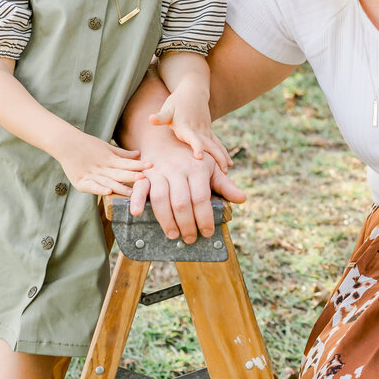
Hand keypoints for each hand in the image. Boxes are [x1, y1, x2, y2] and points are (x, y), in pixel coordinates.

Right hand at [55, 132, 150, 196]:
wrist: (65, 143)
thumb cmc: (87, 145)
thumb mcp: (106, 148)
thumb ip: (122, 154)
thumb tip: (139, 154)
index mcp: (108, 158)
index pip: (126, 163)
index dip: (138, 165)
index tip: (150, 165)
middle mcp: (101, 167)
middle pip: (118, 173)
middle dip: (131, 177)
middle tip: (144, 179)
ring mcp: (90, 175)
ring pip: (108, 181)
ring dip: (120, 187)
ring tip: (132, 192)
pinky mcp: (80, 182)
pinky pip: (91, 187)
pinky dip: (99, 189)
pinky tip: (108, 191)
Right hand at [128, 142, 246, 242]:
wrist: (166, 139)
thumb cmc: (192, 159)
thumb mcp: (210, 168)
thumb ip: (224, 185)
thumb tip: (242, 199)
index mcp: (197, 169)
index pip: (201, 198)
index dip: (204, 218)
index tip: (207, 233)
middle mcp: (178, 170)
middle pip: (181, 202)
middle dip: (186, 224)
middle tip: (190, 238)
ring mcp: (159, 172)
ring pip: (161, 199)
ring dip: (166, 221)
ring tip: (173, 235)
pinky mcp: (144, 174)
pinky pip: (138, 188)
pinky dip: (136, 201)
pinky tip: (137, 214)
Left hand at [150, 87, 232, 171]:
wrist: (193, 91)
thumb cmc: (177, 102)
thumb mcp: (167, 108)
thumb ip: (161, 116)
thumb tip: (151, 119)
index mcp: (186, 127)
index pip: (193, 138)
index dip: (197, 147)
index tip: (200, 157)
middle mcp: (199, 130)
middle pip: (210, 145)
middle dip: (216, 158)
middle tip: (221, 172)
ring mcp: (206, 131)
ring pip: (216, 146)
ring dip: (221, 158)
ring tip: (226, 172)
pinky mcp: (209, 132)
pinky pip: (218, 144)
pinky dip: (223, 153)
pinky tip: (229, 164)